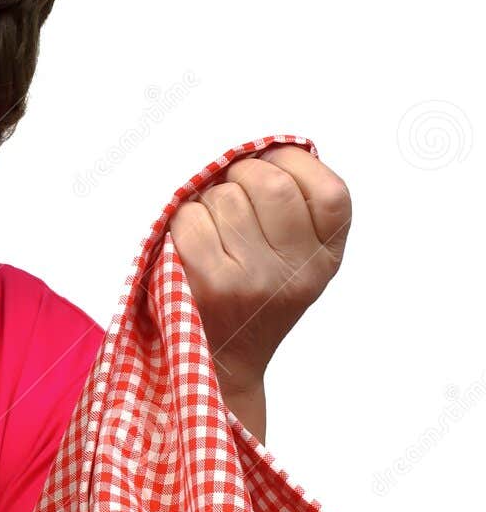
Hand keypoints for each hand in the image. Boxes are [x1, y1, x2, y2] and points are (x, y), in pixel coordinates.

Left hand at [170, 146, 351, 393]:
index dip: (293, 163)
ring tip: (212, 229)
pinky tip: (190, 244)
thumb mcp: (295, 260)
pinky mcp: (212, 284)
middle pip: (268, 182)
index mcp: (325, 258)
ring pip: (223, 197)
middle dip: (241, 175)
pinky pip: (189, 218)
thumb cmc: (251, 296)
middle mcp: (297, 271)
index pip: (328, 189)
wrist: (222, 363)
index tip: (272, 166)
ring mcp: (255, 278)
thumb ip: (296, 210)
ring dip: (207, 201)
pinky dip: (182, 221)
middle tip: (231, 192)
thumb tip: (270, 148)